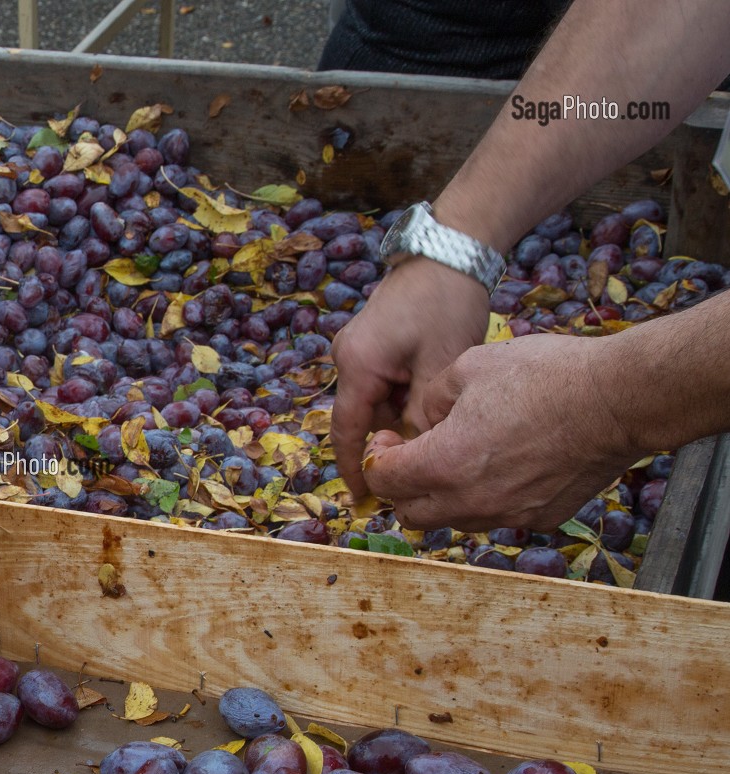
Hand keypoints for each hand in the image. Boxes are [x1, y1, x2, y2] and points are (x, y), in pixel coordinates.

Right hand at [332, 259, 490, 498]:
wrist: (451, 249)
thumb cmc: (447, 302)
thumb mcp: (441, 363)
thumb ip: (424, 412)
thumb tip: (418, 451)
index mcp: (358, 364)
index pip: (347, 430)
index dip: (355, 468)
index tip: (364, 500)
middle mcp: (348, 357)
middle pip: (363, 417)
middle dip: (389, 441)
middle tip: (421, 464)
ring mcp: (359, 348)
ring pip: (376, 401)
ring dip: (401, 417)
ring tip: (437, 426)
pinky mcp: (374, 341)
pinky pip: (384, 383)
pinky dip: (404, 398)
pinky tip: (432, 399)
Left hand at [359, 333, 641, 530]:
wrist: (617, 399)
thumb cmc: (545, 376)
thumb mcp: (468, 368)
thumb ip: (430, 400)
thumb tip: (421, 421)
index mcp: (443, 463)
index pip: (384, 480)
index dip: (378, 457)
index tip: (389, 438)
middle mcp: (471, 501)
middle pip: (410, 513)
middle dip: (402, 485)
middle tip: (411, 453)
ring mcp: (507, 514)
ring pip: (451, 520)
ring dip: (441, 496)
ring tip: (457, 457)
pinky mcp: (539, 518)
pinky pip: (494, 517)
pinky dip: (483, 498)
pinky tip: (500, 465)